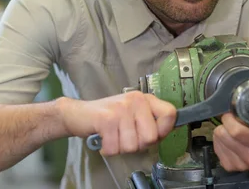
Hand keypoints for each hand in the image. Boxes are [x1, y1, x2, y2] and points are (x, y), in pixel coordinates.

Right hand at [57, 92, 175, 156]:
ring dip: (121, 148)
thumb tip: (165, 132)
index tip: (153, 135)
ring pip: (133, 146)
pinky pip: (115, 147)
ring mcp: (121, 108)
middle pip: (151, 137)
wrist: (78, 113)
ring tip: (114, 137)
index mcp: (146, 99)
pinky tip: (105, 139)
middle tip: (127, 138)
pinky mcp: (106, 119)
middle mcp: (136, 100)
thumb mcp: (133, 114)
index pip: (170, 114)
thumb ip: (150, 122)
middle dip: (139, 145)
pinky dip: (109, 149)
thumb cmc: (108, 117)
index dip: (164, 131)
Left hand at [212, 83, 248, 170]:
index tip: (232, 112)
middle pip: (224, 134)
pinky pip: (217, 149)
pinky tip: (231, 140)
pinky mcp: (232, 167)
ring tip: (233, 129)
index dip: (230, 118)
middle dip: (225, 123)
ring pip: (218, 139)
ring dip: (222, 131)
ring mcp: (241, 164)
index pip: (236, 131)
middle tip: (232, 119)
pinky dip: (220, 141)